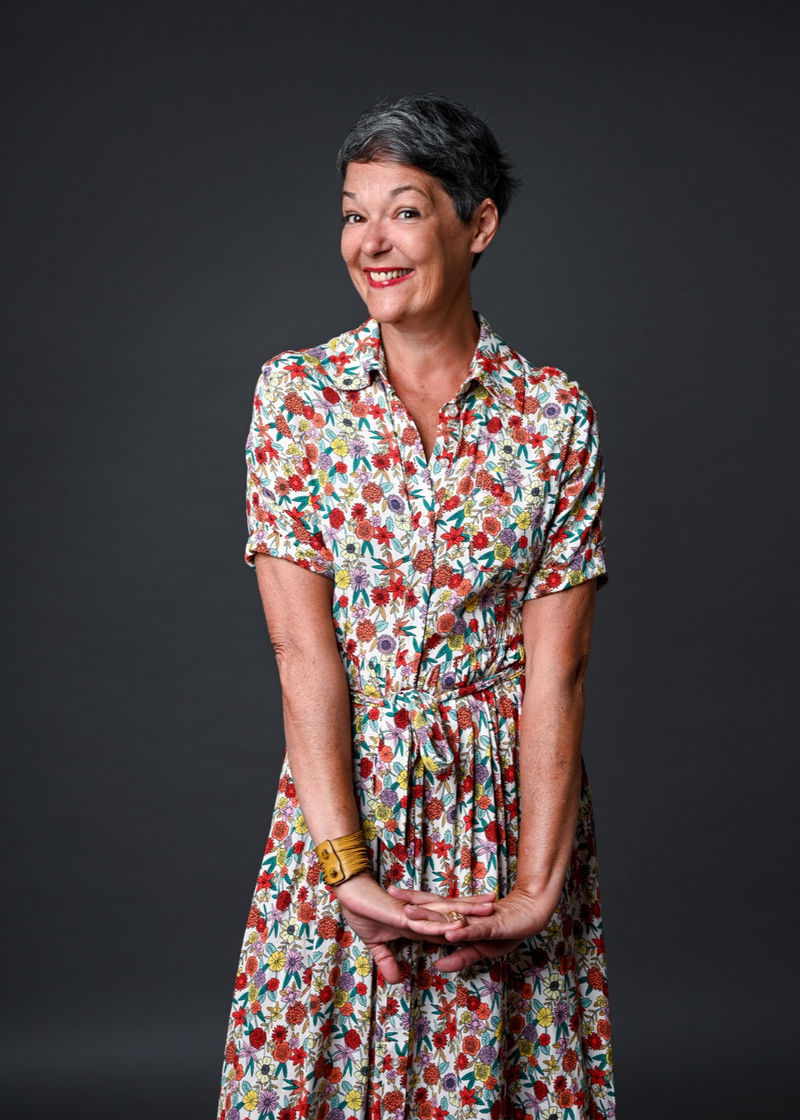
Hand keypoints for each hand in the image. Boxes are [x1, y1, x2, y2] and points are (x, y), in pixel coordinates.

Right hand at [334, 875, 495, 983]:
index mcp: (418, 920)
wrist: (349, 894)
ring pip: (446, 914)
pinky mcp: (403, 916)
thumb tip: (395, 980)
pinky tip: (458, 926)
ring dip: (468, 913)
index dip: (465, 920)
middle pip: (453, 911)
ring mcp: (414, 915)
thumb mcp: (377, 944)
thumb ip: (388, 960)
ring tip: (490, 910)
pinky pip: (426, 923)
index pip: (447, 920)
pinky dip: (441, 926)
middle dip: (475, 910)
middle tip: (499, 905)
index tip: (485, 919)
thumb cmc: (362, 912)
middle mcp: (421, 915)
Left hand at [388, 883, 556, 971]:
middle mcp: (464, 915)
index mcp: (459, 917)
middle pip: (434, 907)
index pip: (431, 908)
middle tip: (390, 894)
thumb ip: (460, 956)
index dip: (412, 903)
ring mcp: (477, 920)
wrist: (532, 915)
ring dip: (430, 915)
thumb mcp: (480, 949)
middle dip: (412, 902)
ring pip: (450, 917)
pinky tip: (449, 932)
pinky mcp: (492, 927)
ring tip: (409, 912)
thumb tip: (439, 965)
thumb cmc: (506, 930)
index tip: (390, 898)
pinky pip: (475, 931)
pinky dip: (462, 932)